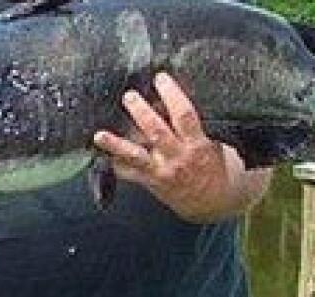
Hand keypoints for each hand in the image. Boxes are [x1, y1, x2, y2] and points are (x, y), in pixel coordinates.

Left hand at [93, 73, 267, 221]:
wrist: (214, 201)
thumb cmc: (215, 167)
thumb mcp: (212, 144)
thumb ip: (192, 128)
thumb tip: (168, 104)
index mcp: (197, 144)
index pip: (184, 115)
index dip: (172, 95)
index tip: (160, 78)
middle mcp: (177, 157)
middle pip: (156, 132)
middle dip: (141, 112)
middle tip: (128, 96)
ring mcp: (162, 171)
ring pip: (136, 156)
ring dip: (116, 144)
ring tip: (99, 135)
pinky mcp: (151, 183)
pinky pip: (130, 174)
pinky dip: (116, 164)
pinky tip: (103, 156)